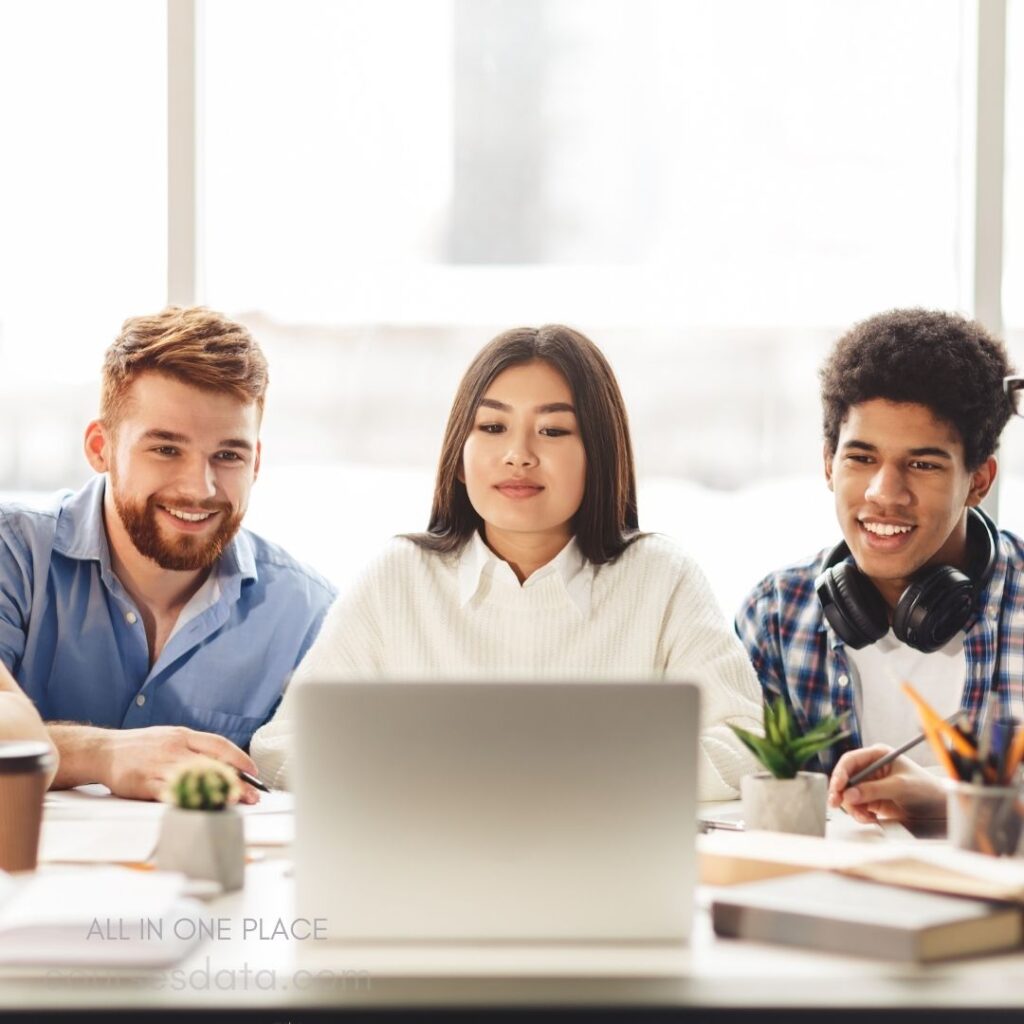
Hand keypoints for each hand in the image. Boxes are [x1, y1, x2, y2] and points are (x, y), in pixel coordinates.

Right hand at [95, 726, 261, 802]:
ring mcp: (159, 765)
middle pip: (210, 763)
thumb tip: (224, 764)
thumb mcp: (171, 738)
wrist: (104, 750)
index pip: (218, 744)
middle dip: (234, 780)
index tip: (254, 771)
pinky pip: (167, 792)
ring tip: (232, 802)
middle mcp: (174, 748)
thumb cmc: (142, 747)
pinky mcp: (143, 782)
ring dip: (215, 791)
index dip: (239, 757)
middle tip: (251, 795)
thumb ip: (194, 749)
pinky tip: (198, 807)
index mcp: (183, 735)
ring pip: (193, 778)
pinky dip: (185, 800)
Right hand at [828, 744, 945, 823]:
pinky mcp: (872, 800)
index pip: (851, 760)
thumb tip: (849, 794)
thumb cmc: (926, 789)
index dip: (841, 773)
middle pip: (845, 778)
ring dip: (853, 808)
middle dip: (841, 792)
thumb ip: (874, 789)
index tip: (837, 787)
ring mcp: (871, 784)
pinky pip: (857, 806)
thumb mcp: (900, 786)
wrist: (940, 809)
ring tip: (865, 817)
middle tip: (835, 803)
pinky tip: (870, 819)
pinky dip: (860, 814)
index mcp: (877, 755)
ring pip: (849, 794)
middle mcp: (871, 768)